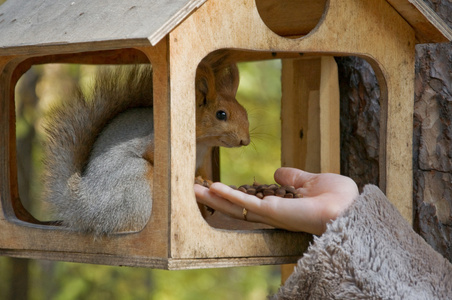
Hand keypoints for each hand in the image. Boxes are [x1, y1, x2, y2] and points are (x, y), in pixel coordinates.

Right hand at [194, 167, 357, 234]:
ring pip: (236, 208)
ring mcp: (272, 215)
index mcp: (281, 207)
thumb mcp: (312, 182)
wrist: (350, 208)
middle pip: (237, 208)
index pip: (249, 202)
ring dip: (214, 199)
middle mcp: (272, 214)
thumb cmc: (338, 198)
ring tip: (193, 190)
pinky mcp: (274, 212)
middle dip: (214, 200)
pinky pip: (247, 205)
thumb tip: (278, 172)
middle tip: (193, 190)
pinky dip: (229, 197)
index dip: (231, 195)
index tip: (214, 187)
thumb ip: (294, 178)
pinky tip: (213, 188)